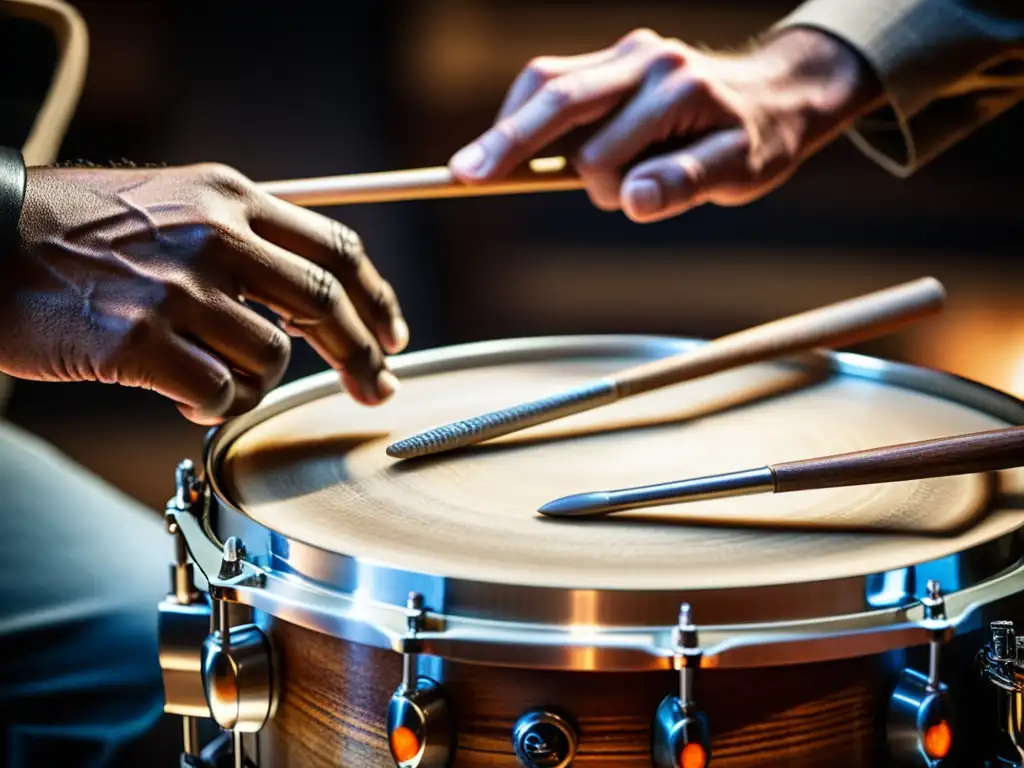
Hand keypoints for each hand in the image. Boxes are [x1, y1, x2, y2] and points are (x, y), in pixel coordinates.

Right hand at [1, 163, 408, 423]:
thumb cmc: (78, 231)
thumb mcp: (173, 203)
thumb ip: (244, 238)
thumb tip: (311, 299)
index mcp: (231, 198)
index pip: (336, 250)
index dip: (377, 299)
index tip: (393, 336)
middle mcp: (215, 237)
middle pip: (325, 305)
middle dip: (364, 356)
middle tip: (377, 389)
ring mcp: (179, 290)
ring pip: (271, 358)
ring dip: (258, 383)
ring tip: (218, 380)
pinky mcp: (140, 342)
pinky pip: (219, 394)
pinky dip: (215, 406)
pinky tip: (189, 398)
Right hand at [449, 27, 880, 221]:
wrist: (776, 93)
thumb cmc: (757, 140)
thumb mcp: (739, 170)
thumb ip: (686, 183)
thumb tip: (632, 199)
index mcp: (678, 89)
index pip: (606, 147)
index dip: (595, 185)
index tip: (609, 203)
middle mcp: (645, 59)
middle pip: (557, 94)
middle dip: (507, 138)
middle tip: (461, 175)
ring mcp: (625, 53)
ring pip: (546, 80)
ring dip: (512, 126)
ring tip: (479, 166)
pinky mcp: (611, 58)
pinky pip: (554, 80)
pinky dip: (527, 113)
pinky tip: (515, 143)